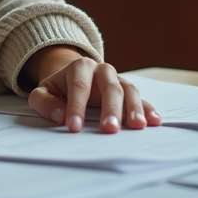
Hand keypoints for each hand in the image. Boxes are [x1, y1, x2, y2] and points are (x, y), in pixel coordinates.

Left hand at [25, 47, 161, 133]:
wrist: (76, 76)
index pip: (79, 87)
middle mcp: (102, 70)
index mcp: (79, 67)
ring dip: (134, 109)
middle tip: (110, 129)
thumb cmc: (59, 88)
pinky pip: (141, 98)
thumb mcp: (44, 91)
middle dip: (110, 109)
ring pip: (129, 91)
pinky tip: (154, 121)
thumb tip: (59, 115)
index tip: (74, 127)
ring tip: (137, 126)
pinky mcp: (129, 91)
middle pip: (109, 88)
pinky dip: (148, 109)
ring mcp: (118, 80)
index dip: (77, 107)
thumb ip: (44, 101)